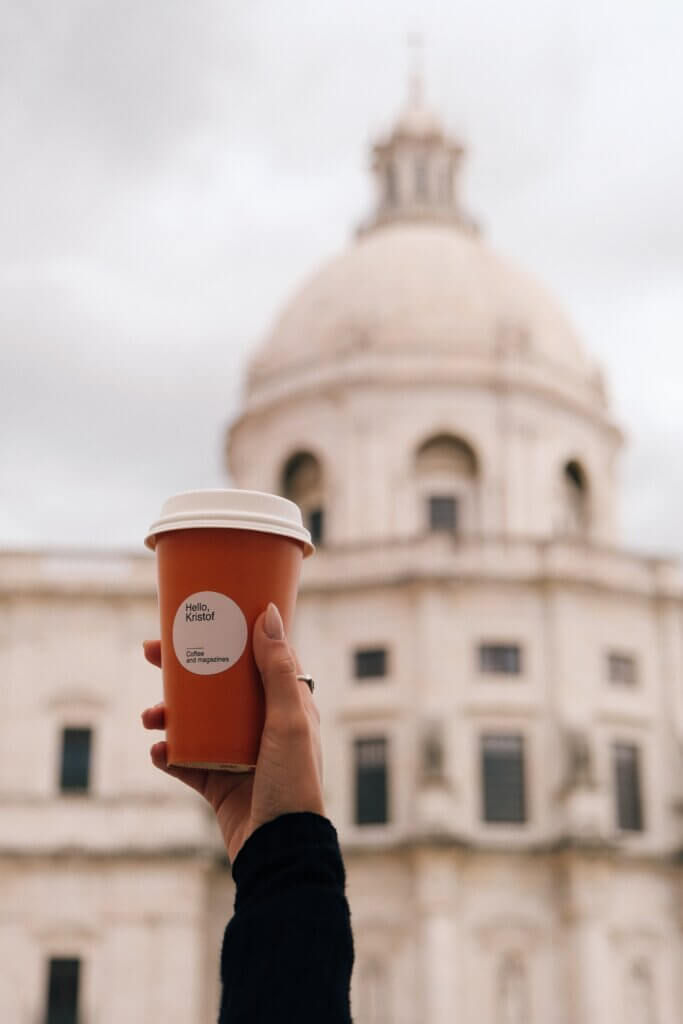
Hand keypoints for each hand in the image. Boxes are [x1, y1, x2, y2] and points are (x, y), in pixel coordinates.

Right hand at [141, 602, 323, 862]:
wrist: (280, 849)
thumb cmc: (294, 781)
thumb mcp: (289, 719)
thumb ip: (277, 670)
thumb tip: (268, 614)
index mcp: (286, 706)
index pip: (254, 659)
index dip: (227, 637)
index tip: (197, 620)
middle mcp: (261, 726)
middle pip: (216, 687)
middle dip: (181, 669)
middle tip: (149, 653)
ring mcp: (237, 755)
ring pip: (195, 722)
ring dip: (168, 714)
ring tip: (151, 716)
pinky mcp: (218, 784)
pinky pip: (186, 762)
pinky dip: (168, 754)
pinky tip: (158, 750)